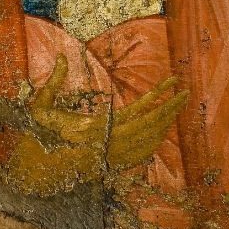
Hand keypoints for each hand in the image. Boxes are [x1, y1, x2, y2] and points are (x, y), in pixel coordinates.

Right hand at [6, 55, 187, 193]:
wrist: (45, 172)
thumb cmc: (43, 138)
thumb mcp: (41, 109)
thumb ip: (53, 83)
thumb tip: (62, 56)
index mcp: (98, 128)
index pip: (136, 109)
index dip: (157, 96)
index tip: (171, 83)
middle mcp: (111, 143)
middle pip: (151, 124)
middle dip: (171, 108)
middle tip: (186, 93)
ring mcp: (116, 156)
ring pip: (151, 139)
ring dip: (166, 122)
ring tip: (178, 106)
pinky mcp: (117, 164)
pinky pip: (145, 151)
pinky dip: (157, 138)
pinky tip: (163, 128)